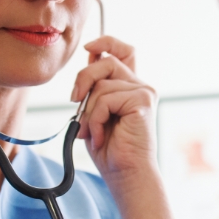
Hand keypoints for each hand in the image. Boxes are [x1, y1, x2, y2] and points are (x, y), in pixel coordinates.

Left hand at [71, 36, 157, 183]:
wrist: (126, 175)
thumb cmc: (111, 151)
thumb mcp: (95, 113)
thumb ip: (95, 88)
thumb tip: (89, 58)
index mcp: (130, 88)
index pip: (123, 52)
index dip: (106, 42)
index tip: (89, 48)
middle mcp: (140, 87)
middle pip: (107, 60)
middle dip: (83, 77)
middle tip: (74, 100)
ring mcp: (143, 93)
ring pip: (102, 83)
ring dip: (89, 111)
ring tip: (93, 132)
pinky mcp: (143, 100)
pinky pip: (106, 98)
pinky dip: (96, 119)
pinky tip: (101, 136)